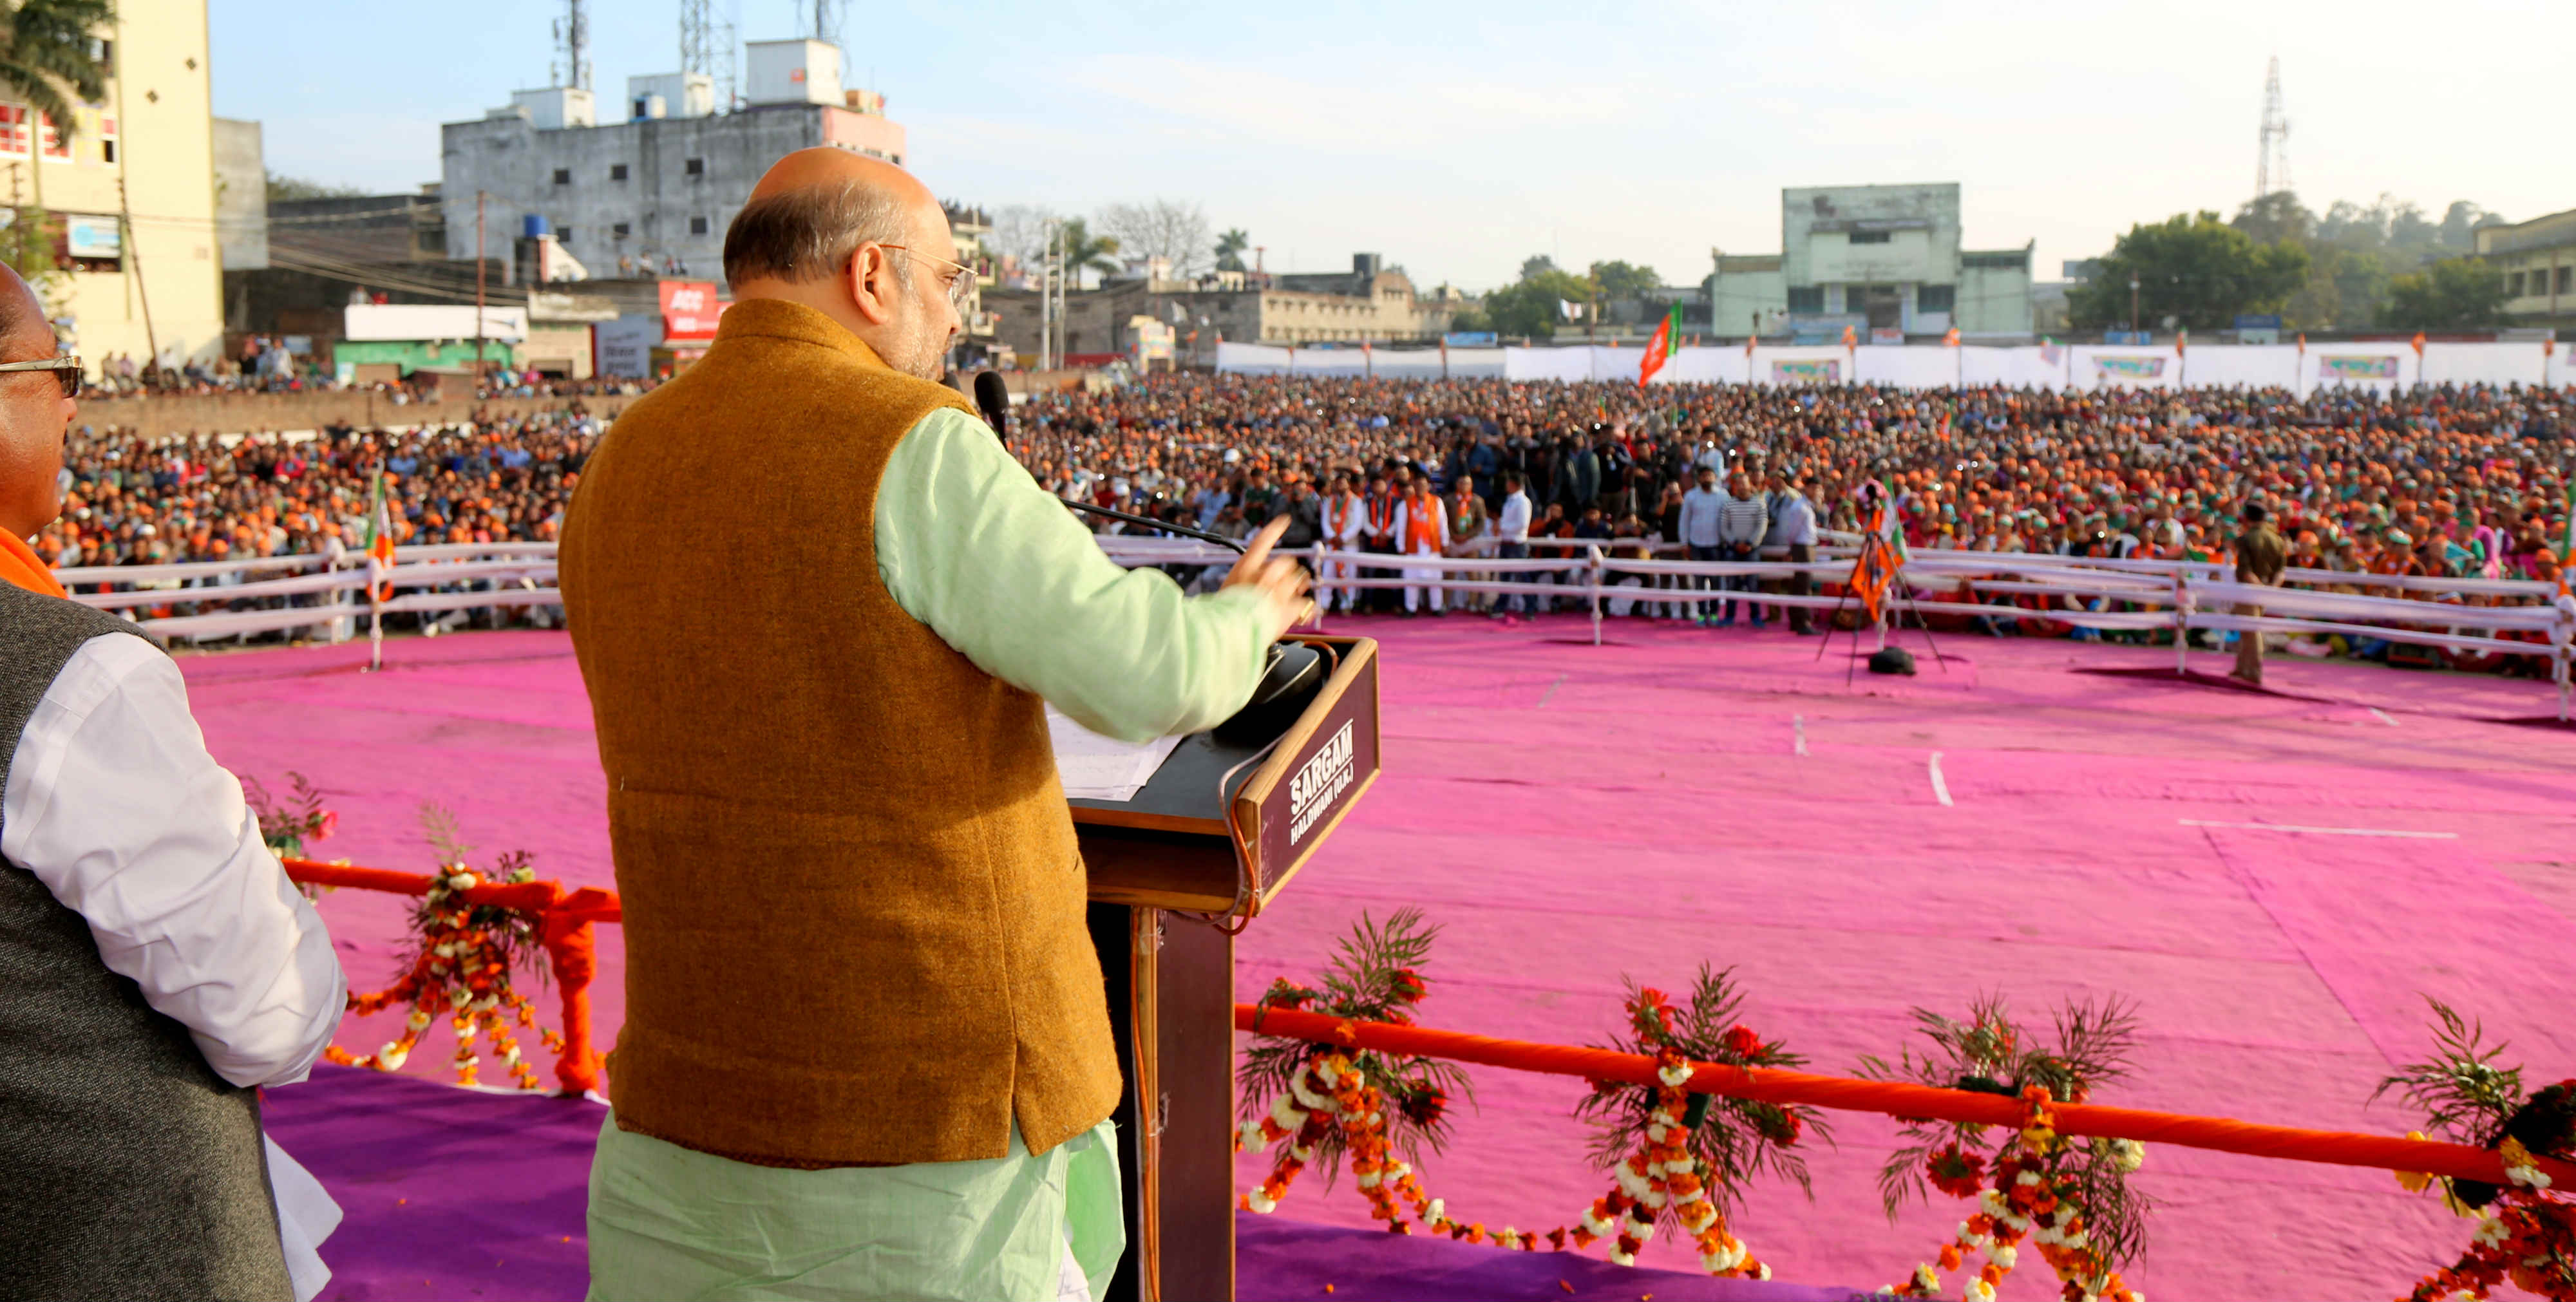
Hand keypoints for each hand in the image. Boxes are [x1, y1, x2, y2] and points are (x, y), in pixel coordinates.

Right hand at [1223, 516, 1314, 639]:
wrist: (1227, 633)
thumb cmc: (1223, 614)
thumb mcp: (1227, 591)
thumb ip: (1245, 581)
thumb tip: (1260, 578)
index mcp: (1245, 568)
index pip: (1262, 541)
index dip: (1275, 529)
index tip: (1284, 520)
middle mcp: (1264, 575)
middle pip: (1287, 561)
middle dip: (1288, 572)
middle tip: (1284, 584)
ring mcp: (1277, 590)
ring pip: (1298, 580)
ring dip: (1297, 588)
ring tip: (1289, 598)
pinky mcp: (1289, 608)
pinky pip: (1305, 603)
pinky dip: (1303, 609)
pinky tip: (1297, 614)